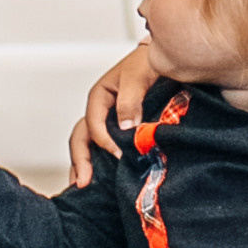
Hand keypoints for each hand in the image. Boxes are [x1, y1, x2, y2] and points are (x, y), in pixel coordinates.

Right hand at [65, 44, 151, 188]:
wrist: (167, 60)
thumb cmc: (149, 63)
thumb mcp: (138, 76)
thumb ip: (131, 100)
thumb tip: (126, 127)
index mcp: (99, 97)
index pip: (94, 124)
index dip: (103, 140)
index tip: (117, 155)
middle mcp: (101, 112)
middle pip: (82, 138)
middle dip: (80, 161)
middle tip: (82, 183)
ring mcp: (109, 122)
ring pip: (89, 146)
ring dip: (84, 166)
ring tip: (82, 187)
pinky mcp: (120, 130)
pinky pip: (104, 148)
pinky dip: (99, 163)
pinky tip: (99, 180)